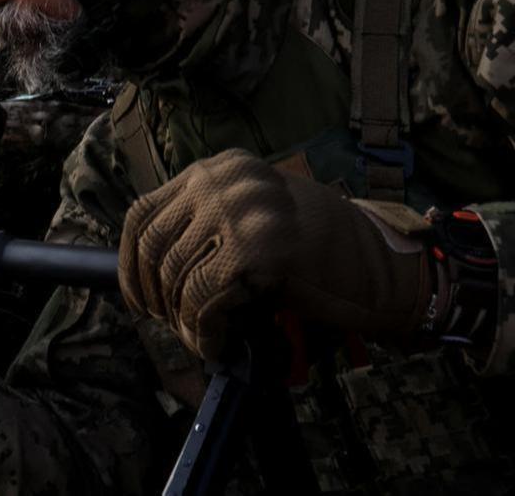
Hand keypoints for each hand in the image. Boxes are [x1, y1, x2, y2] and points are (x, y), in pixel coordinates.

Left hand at [119, 149, 432, 359]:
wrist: (384, 265)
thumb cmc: (320, 248)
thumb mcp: (254, 213)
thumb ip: (205, 223)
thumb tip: (150, 266)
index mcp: (220, 168)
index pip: (144, 211)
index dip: (131, 261)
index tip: (135, 295)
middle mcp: (225, 183)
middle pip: (155, 245)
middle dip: (153, 294)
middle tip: (168, 323)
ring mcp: (240, 214)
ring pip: (177, 277)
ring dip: (181, 318)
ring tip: (199, 337)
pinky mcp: (256, 253)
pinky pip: (204, 301)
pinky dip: (203, 332)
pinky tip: (216, 345)